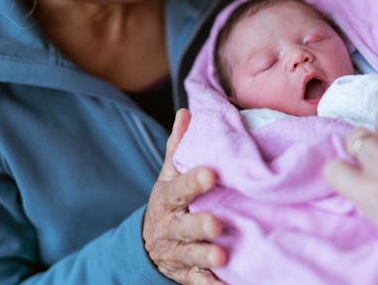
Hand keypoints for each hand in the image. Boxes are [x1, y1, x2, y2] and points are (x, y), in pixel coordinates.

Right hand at [143, 109, 227, 284]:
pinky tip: (227, 283)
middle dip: (199, 226)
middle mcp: (170, 226)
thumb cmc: (170, 200)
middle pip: (183, 227)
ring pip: (190, 255)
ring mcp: (177, 252)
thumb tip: (186, 111)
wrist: (150, 242)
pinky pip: (198, 281)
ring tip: (222, 257)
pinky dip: (211, 284)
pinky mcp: (185, 273)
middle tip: (216, 224)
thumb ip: (178, 146)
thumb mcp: (169, 173)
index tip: (211, 174)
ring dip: (205, 257)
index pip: (179, 189)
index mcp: (168, 198)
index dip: (193, 182)